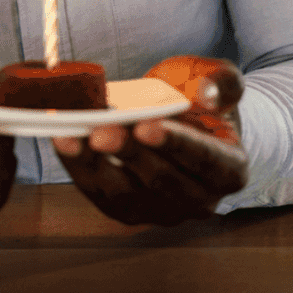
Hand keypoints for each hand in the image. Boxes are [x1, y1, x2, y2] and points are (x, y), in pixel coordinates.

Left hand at [52, 56, 247, 225]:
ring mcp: (162, 211)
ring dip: (96, 164)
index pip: (205, 161)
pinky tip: (63, 141)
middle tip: (101, 128)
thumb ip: (223, 82)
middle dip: (129, 153)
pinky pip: (99, 194)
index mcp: (230, 171)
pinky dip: (78, 168)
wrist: (185, 122)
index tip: (147, 125)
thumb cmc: (201, 100)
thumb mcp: (220, 81)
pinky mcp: (128, 211)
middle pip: (161, 181)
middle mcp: (199, 201)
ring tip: (74, 135)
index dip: (176, 144)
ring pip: (126, 195)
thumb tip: (209, 92)